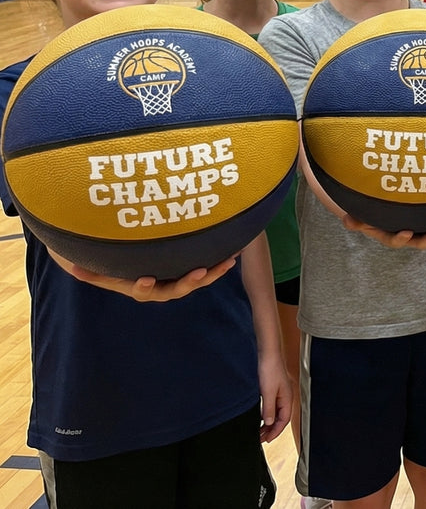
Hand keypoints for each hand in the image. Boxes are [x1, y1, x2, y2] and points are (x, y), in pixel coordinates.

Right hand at [48, 248, 236, 301]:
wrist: (135, 265)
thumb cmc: (117, 266)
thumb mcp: (103, 270)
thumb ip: (92, 271)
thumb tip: (73, 267)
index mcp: (143, 287)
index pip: (144, 290)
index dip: (144, 286)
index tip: (146, 279)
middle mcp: (164, 286)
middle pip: (177, 288)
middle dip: (189, 281)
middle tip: (199, 273)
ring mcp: (179, 279)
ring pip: (197, 280)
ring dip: (212, 273)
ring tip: (226, 263)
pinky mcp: (192, 269)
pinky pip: (208, 267)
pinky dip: (220, 261)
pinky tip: (235, 251)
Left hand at [257, 354, 291, 442]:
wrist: (267, 353)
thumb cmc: (270, 368)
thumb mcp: (267, 392)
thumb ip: (269, 409)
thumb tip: (269, 422)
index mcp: (288, 398)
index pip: (284, 420)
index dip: (276, 432)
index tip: (267, 440)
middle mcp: (285, 396)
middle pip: (281, 418)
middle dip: (272, 430)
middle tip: (261, 439)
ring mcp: (280, 392)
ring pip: (276, 413)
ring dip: (268, 423)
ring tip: (259, 431)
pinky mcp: (273, 388)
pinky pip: (272, 406)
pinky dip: (267, 414)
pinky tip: (260, 417)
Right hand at [340, 214, 425, 248]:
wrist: (379, 206)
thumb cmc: (368, 211)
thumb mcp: (359, 215)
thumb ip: (355, 220)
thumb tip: (346, 220)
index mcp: (390, 235)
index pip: (395, 240)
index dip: (401, 238)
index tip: (406, 232)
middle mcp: (407, 235)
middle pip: (420, 241)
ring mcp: (419, 229)